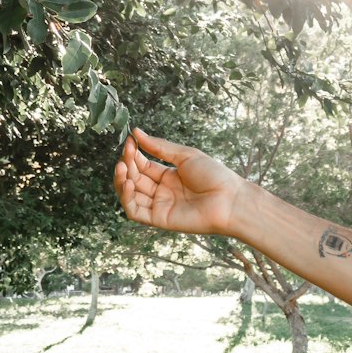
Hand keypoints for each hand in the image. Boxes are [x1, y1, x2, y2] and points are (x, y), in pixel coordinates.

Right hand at [114, 127, 243, 237]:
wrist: (230, 200)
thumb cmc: (214, 177)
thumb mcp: (185, 155)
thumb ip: (160, 147)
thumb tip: (137, 133)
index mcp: (169, 176)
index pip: (143, 165)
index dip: (134, 154)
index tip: (129, 141)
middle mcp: (162, 191)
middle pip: (135, 178)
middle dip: (127, 165)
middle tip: (127, 153)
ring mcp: (160, 206)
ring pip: (131, 195)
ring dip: (122, 181)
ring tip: (121, 167)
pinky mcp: (159, 219)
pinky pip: (135, 211)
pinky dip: (127, 198)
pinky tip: (128, 183)